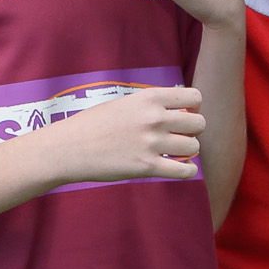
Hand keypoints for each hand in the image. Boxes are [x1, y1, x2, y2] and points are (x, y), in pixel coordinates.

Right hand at [53, 86, 206, 183]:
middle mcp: (154, 118)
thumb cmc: (94, 125)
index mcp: (149, 98)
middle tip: (177, 137)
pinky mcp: (147, 167)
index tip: (185, 116)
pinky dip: (187, 171)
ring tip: (173, 153)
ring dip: (187, 151)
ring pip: (194, 147)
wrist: (69, 148)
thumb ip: (152, 105)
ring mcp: (151, 143)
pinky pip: (185, 171)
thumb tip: (181, 112)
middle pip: (199, 123)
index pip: (194, 97)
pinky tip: (178, 168)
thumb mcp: (125, 103)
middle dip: (192, 131)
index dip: (194, 108)